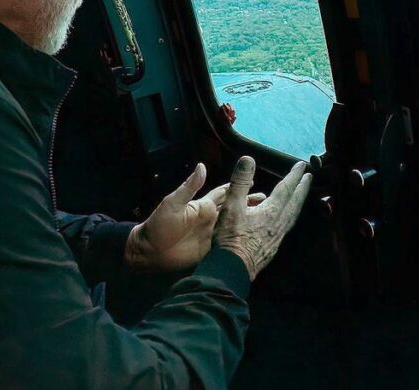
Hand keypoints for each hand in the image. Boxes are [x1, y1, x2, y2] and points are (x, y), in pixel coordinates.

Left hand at [125, 163, 266, 270]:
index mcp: (204, 206)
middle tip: (268, 199)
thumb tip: (202, 166)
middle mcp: (211, 218)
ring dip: (249, 220)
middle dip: (250, 202)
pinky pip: (230, 242)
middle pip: (235, 208)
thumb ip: (189, 187)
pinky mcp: (213, 249)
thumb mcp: (173, 203)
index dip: (238, 185)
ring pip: (236, 225)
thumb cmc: (159, 225)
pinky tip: (254, 238)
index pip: (225, 192)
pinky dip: (242, 239)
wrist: (150, 253)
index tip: (253, 179)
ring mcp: (213, 234)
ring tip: (266, 216)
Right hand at [214, 157, 311, 280]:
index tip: (302, 165)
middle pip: (296, 201)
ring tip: (301, 195)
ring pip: (294, 214)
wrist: (233, 268)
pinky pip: (288, 225)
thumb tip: (248, 159)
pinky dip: (291, 216)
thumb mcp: (231, 206)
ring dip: (299, 202)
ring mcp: (278, 236)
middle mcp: (280, 222)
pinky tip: (286, 219)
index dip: (294, 175)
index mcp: (272, 210)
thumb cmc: (231, 238)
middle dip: (303, 187)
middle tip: (310, 177)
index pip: (286, 188)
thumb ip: (240, 182)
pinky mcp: (274, 246)